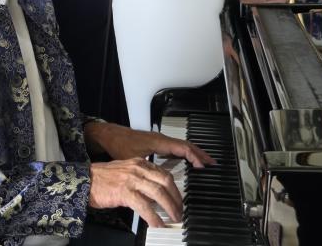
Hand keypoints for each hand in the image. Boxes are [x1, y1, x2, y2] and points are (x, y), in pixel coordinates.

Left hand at [84, 122, 214, 166]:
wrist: (109, 134)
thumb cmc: (119, 144)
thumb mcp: (134, 160)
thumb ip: (147, 171)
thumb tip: (157, 186)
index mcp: (159, 142)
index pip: (183, 147)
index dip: (194, 157)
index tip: (202, 167)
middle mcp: (161, 139)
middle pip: (186, 145)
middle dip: (200, 154)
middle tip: (212, 164)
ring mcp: (159, 140)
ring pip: (181, 145)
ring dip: (193, 153)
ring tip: (204, 162)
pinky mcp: (155, 143)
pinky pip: (175, 147)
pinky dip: (184, 153)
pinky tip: (186, 160)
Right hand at [89, 158, 182, 226]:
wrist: (86, 179)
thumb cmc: (103, 178)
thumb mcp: (125, 172)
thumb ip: (141, 178)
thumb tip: (155, 194)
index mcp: (139, 163)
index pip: (164, 173)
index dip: (174, 188)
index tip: (178, 200)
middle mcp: (138, 168)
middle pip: (166, 181)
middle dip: (176, 198)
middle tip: (179, 211)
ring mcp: (132, 179)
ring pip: (158, 192)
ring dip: (169, 207)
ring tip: (174, 219)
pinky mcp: (124, 192)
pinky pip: (145, 206)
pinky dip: (154, 217)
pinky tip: (158, 225)